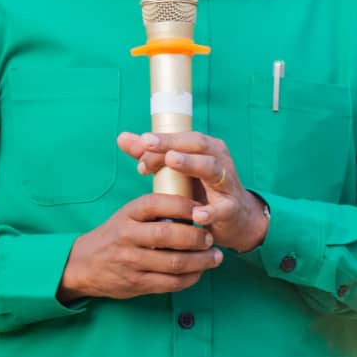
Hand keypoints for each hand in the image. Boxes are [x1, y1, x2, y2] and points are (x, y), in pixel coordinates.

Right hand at [58, 194, 221, 301]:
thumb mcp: (126, 215)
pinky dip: (190, 278)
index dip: (183, 204)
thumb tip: (192, 204)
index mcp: (127, 214)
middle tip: (210, 237)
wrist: (83, 264)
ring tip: (215, 257)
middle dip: (196, 236)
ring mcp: (132, 261)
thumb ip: (153, 210)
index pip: (157, 203)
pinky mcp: (136, 283)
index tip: (202, 208)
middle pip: (169, 234)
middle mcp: (128, 236)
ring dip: (201, 260)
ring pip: (174, 262)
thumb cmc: (114, 235)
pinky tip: (199, 272)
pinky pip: (170, 283)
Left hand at [118, 131, 268, 252]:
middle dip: (171, 143)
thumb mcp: (177, 171)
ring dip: (191, 163)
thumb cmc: (202, 190)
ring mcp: (227, 182)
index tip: (139, 146)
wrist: (235, 219)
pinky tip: (197, 215)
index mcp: (205, 147)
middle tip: (147, 143)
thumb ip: (151, 155)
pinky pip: (222, 208)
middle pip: (196, 144)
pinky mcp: (232, 208)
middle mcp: (218, 159)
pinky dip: (210, 211)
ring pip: (211, 167)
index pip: (181, 137)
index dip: (160, 139)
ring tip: (171, 161)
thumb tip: (122, 138)